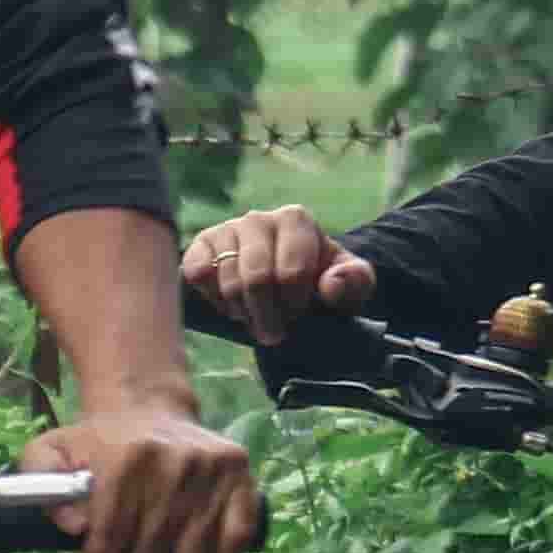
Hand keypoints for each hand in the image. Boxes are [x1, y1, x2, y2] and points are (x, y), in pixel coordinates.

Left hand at [22, 406, 270, 552]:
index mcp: (128, 458)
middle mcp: (176, 462)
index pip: (110, 541)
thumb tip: (75, 526)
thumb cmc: (97, 441)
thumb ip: (40, 482)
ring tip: (154, 548)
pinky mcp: (243, 476)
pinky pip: (234, 541)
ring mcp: (214, 470)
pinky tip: (192, 544)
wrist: (146, 408)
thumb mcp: (51, 450)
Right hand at [182, 206, 376, 346]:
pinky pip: (197, 274)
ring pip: (227, 281)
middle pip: (256, 278)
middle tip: (272, 335)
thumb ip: (355, 281)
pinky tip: (230, 305)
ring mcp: (226, 230)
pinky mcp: (201, 245)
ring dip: (242, 312)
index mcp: (295, 220)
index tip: (299, 318)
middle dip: (266, 316)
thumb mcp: (351, 284)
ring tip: (254, 318)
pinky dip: (213, 299)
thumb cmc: (321, 283)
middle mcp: (258, 218)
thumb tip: (333, 284)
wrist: (288, 281)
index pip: (291, 272)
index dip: (294, 306)